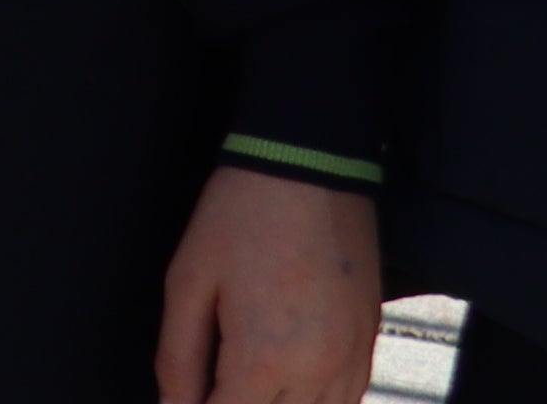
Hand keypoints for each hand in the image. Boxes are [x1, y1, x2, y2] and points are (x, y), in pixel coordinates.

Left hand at [152, 163, 377, 403]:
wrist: (310, 165)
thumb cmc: (241, 216)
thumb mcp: (188, 282)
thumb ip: (178, 359)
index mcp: (263, 359)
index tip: (188, 396)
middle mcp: (316, 371)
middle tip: (212, 384)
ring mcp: (350, 359)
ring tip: (247, 380)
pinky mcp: (369, 341)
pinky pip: (348, 399)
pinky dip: (317, 402)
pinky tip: (289, 386)